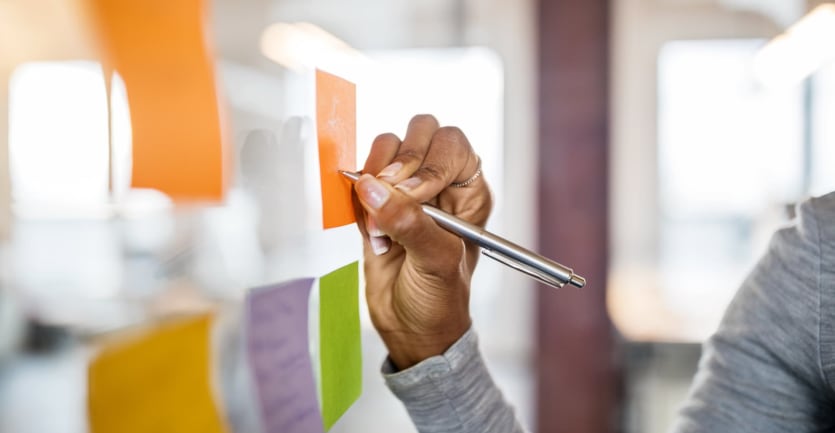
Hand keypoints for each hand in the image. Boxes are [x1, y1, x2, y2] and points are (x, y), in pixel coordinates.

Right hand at [351, 114, 491, 369]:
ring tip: (382, 226)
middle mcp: (441, 184)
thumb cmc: (440, 301)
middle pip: (422, 133)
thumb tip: (375, 189)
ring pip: (388, 148)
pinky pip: (361, 177)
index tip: (412, 195)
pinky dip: (358, 198)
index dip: (430, 163)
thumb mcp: (437, 263)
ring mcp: (406, 191)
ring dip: (376, 182)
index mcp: (469, 193)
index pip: (453, 146)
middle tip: (390, 194)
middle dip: (401, 162)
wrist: (410, 329)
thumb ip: (410, 223)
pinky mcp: (376, 202)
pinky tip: (372, 232)